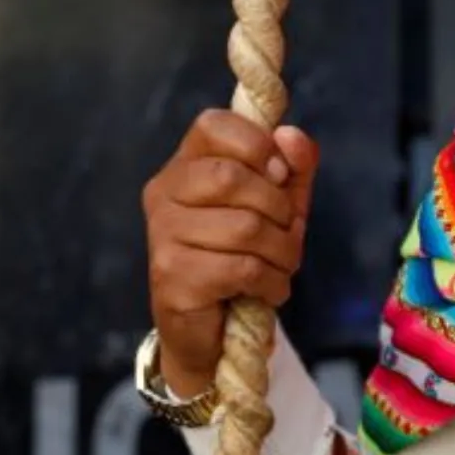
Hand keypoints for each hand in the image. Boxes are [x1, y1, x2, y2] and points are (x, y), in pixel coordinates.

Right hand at [142, 112, 318, 398]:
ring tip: (281, 266)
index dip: (258, 144)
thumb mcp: (281, 202)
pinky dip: (271, 281)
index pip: (213, 125)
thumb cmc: (246, 253)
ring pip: (245, 227)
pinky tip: (268, 289)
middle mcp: (163, 194)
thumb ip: (293, 164)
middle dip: (278, 207)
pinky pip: (242, 268)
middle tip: (287, 232)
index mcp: (185, 165)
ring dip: (283, 251)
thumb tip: (291, 136)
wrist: (212, 330)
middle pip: (232, 176)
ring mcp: (161, 236)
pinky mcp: (171, 277)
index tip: (279, 173)